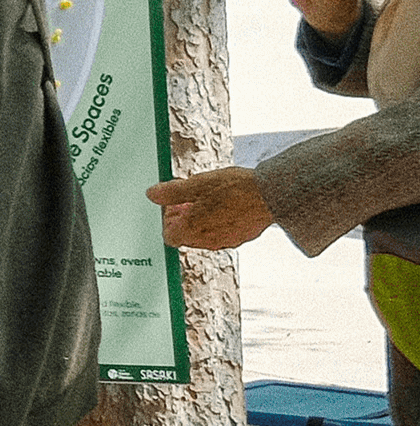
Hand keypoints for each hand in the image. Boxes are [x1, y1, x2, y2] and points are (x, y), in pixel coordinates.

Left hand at [148, 164, 275, 250]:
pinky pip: (224, 233)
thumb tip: (153, 194)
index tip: (174, 205)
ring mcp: (228, 241)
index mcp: (193, 231)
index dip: (168, 221)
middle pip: (187, 236)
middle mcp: (209, 241)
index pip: (169, 236)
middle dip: (184, 219)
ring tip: (208, 200)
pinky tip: (227, 205)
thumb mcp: (197, 184)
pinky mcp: (243, 237)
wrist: (272, 194)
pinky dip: (219, 222)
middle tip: (189, 200)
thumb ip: (172, 192)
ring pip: (206, 235)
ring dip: (202, 221)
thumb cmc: (235, 189)